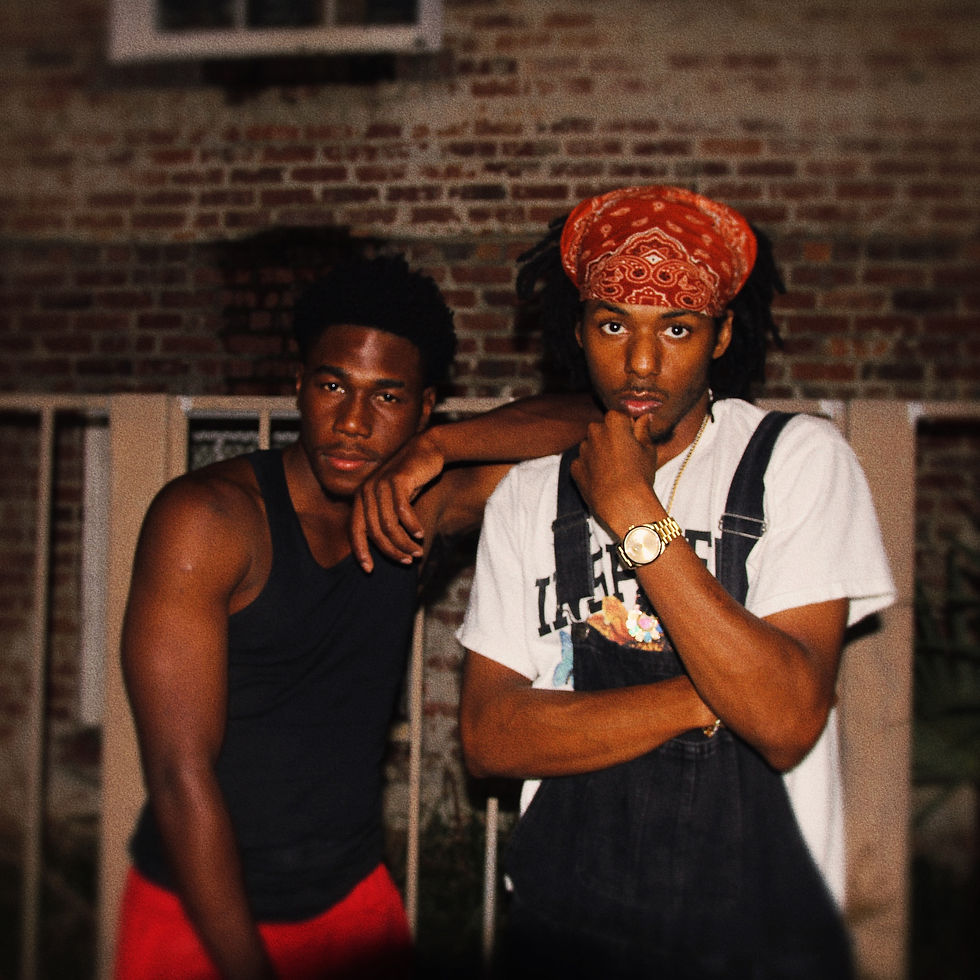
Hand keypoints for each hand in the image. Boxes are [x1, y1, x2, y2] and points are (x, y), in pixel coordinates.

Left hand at [350, 432, 445, 571]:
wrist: (426, 449)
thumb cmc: (410, 479)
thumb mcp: (393, 499)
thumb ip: (385, 518)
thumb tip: (385, 548)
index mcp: (361, 497)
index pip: (355, 530)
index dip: (360, 552)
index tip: (369, 569)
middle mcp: (366, 491)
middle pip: (374, 532)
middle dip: (391, 551)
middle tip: (408, 560)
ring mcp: (380, 484)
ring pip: (389, 525)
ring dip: (404, 542)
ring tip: (417, 551)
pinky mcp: (397, 480)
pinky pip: (402, 511)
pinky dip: (412, 526)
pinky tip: (420, 533)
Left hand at [570, 412, 662, 536]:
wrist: (622, 504)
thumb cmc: (639, 475)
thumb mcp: (649, 450)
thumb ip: (643, 430)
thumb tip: (644, 417)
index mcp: (614, 421)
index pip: (621, 417)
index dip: (629, 429)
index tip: (635, 442)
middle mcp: (594, 430)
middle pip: (603, 430)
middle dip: (612, 439)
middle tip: (625, 458)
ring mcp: (583, 449)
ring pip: (592, 446)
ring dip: (600, 453)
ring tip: (615, 471)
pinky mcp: (575, 467)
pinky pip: (583, 463)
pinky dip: (591, 469)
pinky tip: (603, 480)